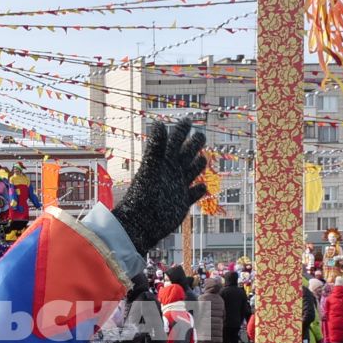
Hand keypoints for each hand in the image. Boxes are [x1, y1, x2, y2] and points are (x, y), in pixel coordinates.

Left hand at [112, 119, 207, 254]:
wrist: (140, 223)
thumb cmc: (143, 195)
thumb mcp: (152, 168)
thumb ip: (156, 147)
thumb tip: (159, 124)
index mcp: (164, 162)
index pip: (175, 141)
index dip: (182, 130)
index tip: (188, 119)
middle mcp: (171, 173)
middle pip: (186, 154)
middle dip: (194, 144)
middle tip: (200, 134)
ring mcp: (177, 187)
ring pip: (191, 172)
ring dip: (197, 165)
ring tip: (202, 157)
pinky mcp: (181, 203)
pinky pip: (193, 194)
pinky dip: (198, 191)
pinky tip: (202, 187)